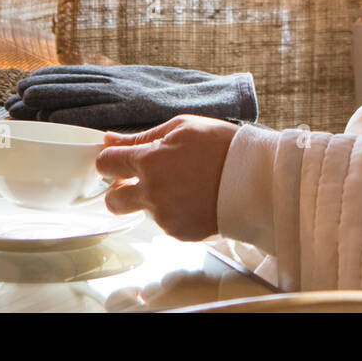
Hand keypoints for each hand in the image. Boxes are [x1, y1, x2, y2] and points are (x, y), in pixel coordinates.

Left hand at [97, 115, 238, 240]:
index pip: (105, 164)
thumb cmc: (222, 146)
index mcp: (150, 161)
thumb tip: (109, 139)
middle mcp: (152, 192)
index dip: (111, 160)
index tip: (120, 159)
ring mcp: (165, 216)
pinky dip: (173, 212)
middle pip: (112, 200)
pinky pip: (164, 223)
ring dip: (152, 200)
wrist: (256, 178)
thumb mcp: (181, 127)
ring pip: (141, 211)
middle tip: (142, 179)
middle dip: (120, 190)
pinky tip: (193, 199)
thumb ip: (141, 137)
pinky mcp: (179, 232)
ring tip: (182, 186)